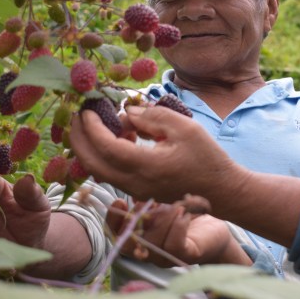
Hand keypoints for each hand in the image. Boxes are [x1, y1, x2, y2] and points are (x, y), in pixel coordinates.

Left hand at [69, 105, 249, 203]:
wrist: (221, 190)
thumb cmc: (206, 157)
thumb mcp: (184, 127)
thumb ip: (153, 117)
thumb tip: (127, 112)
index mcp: (145, 166)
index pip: (105, 146)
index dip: (91, 126)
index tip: (89, 108)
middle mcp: (134, 182)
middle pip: (91, 163)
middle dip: (79, 138)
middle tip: (78, 115)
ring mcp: (135, 190)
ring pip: (98, 171)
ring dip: (91, 147)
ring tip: (98, 123)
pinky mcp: (138, 191)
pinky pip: (111, 174)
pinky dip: (105, 155)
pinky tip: (120, 136)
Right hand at [106, 199, 249, 266]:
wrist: (218, 225)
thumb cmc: (188, 210)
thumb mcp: (164, 201)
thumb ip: (147, 198)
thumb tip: (133, 188)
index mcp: (140, 237)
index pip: (116, 235)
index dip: (112, 220)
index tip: (119, 201)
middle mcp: (149, 251)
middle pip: (128, 244)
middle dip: (137, 220)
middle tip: (152, 202)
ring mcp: (167, 257)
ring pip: (153, 243)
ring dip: (162, 219)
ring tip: (175, 204)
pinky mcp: (187, 255)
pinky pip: (174, 245)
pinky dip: (178, 226)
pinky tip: (185, 213)